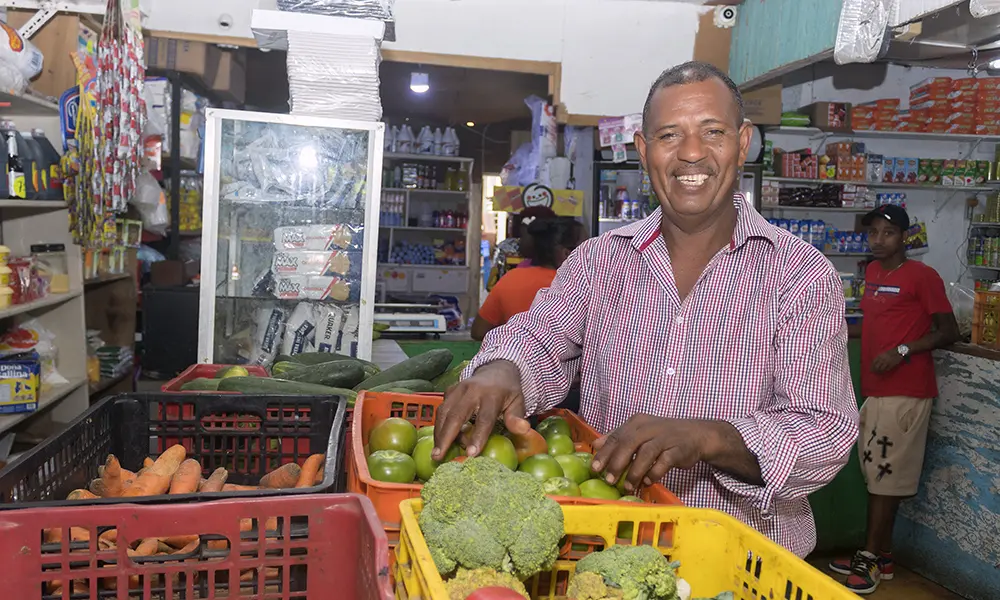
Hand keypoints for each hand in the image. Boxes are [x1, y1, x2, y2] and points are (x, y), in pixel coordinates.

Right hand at [432, 360, 530, 459]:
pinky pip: (442, 409)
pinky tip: (440, 440)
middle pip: (456, 415)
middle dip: (446, 437)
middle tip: (438, 456)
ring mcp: (458, 389)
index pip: (484, 418)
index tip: (471, 454)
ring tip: (437, 453)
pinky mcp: (450, 390)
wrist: (496, 369)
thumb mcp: (518, 401)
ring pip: (444, 412)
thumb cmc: (508, 391)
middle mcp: (472, 390)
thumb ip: (517, 416)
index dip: (477, 437)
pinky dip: (439, 425)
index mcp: (492, 394)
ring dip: (439, 433)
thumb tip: (524, 429)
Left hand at [591, 414, 712, 492]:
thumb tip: (595, 445)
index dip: (604, 453)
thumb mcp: (639, 432)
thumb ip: (618, 438)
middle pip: (629, 444)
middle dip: (617, 463)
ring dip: (635, 472)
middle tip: (609, 480)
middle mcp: (649, 427)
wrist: (695, 434)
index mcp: (636, 423)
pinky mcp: (678, 449)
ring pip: (646, 453)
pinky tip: (648, 482)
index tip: (594, 469)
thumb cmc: (662, 436)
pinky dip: (655, 473)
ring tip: (627, 486)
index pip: (616, 437)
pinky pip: (664, 462)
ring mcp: (665, 437)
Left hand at [872, 349, 903, 372]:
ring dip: (879, 372)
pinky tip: (883, 372)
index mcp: (879, 356)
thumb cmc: (890, 352)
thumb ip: (878, 358)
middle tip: (874, 373)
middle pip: (876, 367)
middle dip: (875, 370)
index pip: (874, 363)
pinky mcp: (891, 365)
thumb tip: (874, 363)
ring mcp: (887, 362)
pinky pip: (886, 369)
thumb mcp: (882, 354)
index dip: (872, 367)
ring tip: (878, 373)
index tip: (871, 369)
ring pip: (881, 369)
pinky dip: (884, 371)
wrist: (898, 352)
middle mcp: (882, 359)